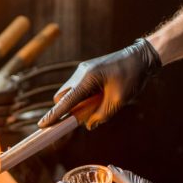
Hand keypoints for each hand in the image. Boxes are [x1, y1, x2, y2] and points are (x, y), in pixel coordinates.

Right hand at [38, 38, 160, 129]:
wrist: (141, 56)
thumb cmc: (132, 75)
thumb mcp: (119, 100)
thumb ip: (102, 115)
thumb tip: (88, 125)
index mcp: (88, 79)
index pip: (66, 101)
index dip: (54, 115)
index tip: (42, 125)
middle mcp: (81, 74)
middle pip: (62, 97)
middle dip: (66, 109)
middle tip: (83, 116)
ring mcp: (83, 71)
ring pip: (70, 93)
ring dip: (77, 103)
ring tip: (98, 103)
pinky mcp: (87, 72)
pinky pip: (78, 89)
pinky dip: (84, 97)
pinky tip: (100, 96)